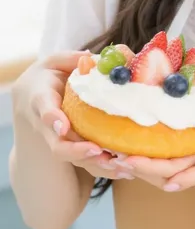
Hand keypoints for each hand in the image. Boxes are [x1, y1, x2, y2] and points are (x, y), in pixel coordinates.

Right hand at [11, 51, 124, 179]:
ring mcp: (59, 140)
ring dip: (97, 165)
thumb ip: (75, 59)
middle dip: (76, 151)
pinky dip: (106, 168)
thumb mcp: (56, 61)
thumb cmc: (48, 76)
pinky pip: (87, 163)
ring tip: (121, 166)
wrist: (33, 98)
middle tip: (96, 151)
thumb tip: (102, 57)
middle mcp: (47, 125)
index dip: (52, 118)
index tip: (63, 126)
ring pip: (74, 159)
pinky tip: (127, 170)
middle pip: (57, 145)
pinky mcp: (72, 149)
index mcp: (40, 98)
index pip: (43, 108)